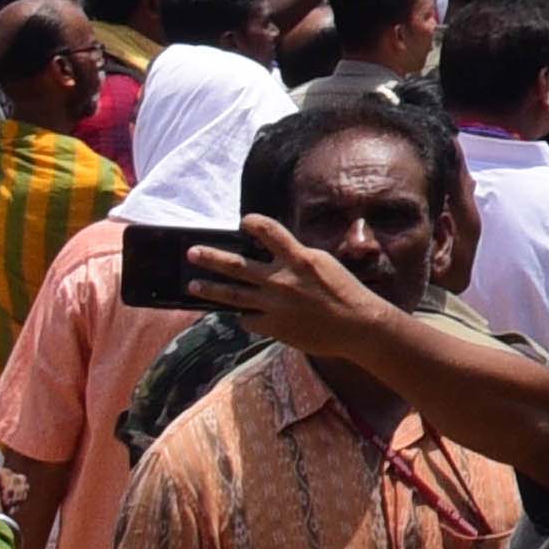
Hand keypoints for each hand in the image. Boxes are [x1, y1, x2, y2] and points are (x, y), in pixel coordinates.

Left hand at [180, 217, 384, 359]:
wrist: (357, 325)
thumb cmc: (345, 292)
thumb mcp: (324, 264)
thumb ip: (296, 259)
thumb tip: (274, 255)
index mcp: (299, 259)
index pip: (269, 231)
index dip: (253, 223)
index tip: (244, 222)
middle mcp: (281, 280)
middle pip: (237, 265)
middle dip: (211, 258)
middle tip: (192, 252)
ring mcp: (274, 305)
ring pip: (232, 295)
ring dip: (210, 289)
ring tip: (193, 285)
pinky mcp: (273, 327)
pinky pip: (247, 320)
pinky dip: (243, 316)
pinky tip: (239, 314)